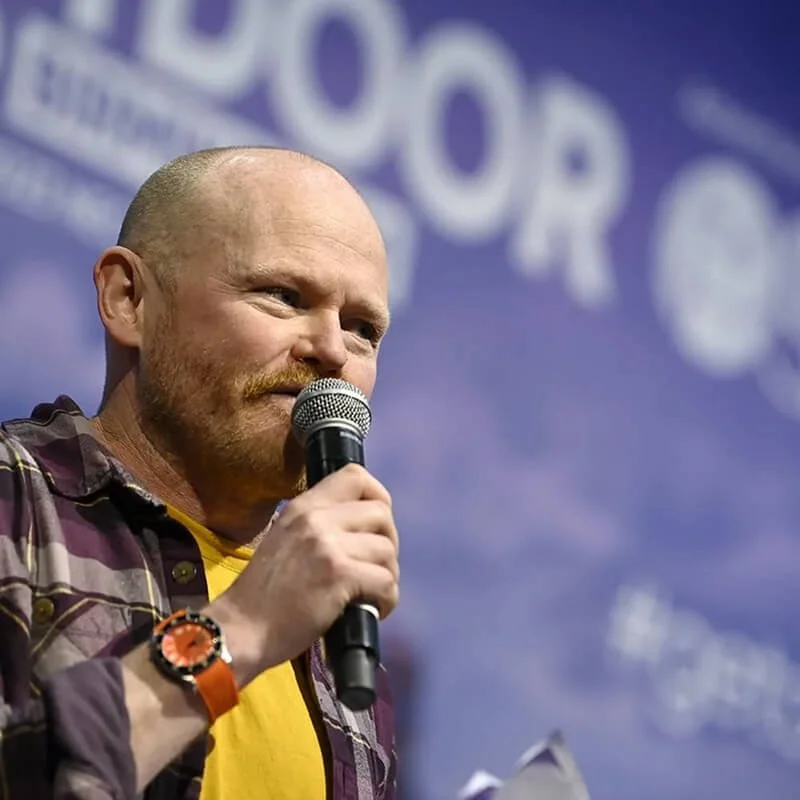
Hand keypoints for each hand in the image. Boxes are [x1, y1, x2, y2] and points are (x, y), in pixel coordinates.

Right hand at [208, 464, 398, 685]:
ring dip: (387, 575)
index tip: (376, 526)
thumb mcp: (285, 538)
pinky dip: (387, 599)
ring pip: (387, 550)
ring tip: (372, 593)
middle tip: (376, 566)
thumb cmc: (263, 593)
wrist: (240, 629)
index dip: (378, 497)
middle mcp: (316, 518)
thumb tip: (361, 527)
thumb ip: (318, 525)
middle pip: (381, 513)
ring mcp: (328, 546)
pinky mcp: (339, 576)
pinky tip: (373, 610)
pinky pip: (386, 581)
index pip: (356, 475)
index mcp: (304, 506)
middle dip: (388, 542)